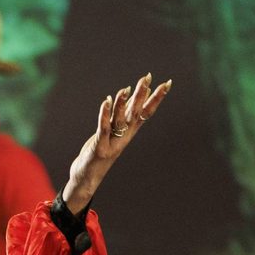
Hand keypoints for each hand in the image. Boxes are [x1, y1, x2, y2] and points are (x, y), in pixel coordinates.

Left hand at [62, 73, 171, 214]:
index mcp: (130, 131)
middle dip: (141, 95)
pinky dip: (104, 115)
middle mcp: (124, 136)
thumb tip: (134, 94)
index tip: (167, 83)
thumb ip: (124, 114)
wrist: (88, 177)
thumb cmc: (101, 150)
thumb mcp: (115, 131)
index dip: (156, 98)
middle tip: (147, 77)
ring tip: (125, 88)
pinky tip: (106, 102)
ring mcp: (112, 142)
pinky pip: (103, 128)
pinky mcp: (99, 147)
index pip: (146, 112)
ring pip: (119, 120)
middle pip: (135, 113)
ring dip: (122, 104)